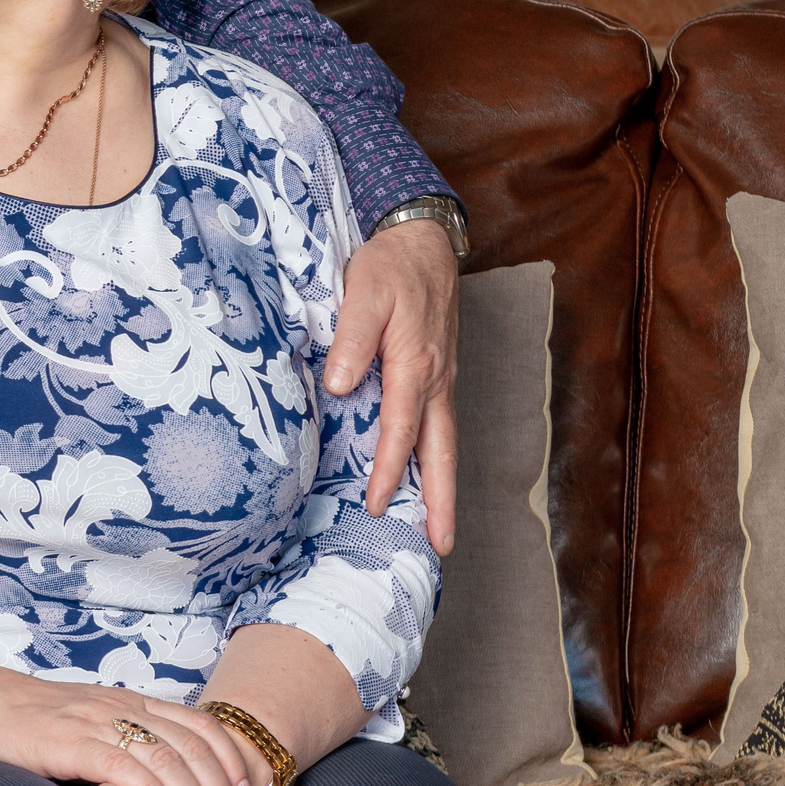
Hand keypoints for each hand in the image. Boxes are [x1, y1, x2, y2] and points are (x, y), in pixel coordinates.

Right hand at [0, 666, 257, 785]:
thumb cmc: (31, 721)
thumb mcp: (91, 721)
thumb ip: (128, 738)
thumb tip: (167, 775)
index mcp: (131, 701)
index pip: (202, 724)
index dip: (231, 760)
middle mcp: (122, 707)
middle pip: (194, 745)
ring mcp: (97, 722)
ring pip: (167, 759)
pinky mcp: (70, 742)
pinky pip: (124, 767)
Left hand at [327, 219, 459, 553]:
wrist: (421, 238)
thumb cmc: (389, 265)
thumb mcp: (363, 292)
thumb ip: (351, 338)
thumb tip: (340, 386)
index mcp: (414, 364)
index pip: (399, 430)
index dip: (386, 470)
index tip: (375, 506)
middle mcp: (435, 379)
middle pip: (439, 451)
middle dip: (440, 500)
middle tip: (441, 547)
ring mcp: (441, 378)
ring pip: (445, 442)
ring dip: (443, 485)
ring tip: (442, 528)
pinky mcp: (438, 372)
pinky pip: (440, 425)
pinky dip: (437, 457)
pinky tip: (426, 474)